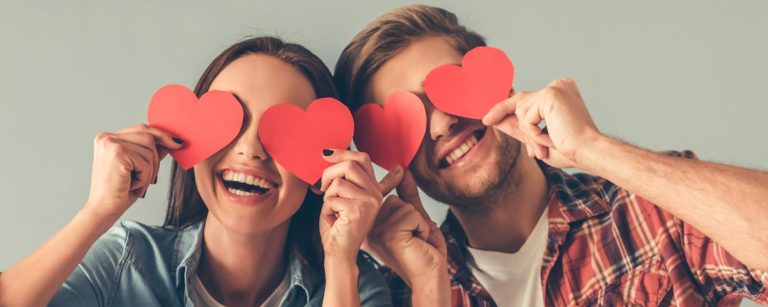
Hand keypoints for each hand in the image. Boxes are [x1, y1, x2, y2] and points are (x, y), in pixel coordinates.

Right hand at [85, 124, 181, 217]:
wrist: (103, 209)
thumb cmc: (120, 190)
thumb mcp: (138, 166)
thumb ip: (150, 151)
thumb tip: (171, 140)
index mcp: (108, 138)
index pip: (142, 129)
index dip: (161, 136)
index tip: (178, 143)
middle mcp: (107, 137)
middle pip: (148, 136)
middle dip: (156, 159)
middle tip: (149, 178)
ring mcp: (111, 144)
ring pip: (150, 151)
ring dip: (149, 171)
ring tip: (135, 183)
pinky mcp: (117, 154)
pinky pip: (146, 162)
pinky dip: (145, 177)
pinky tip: (131, 185)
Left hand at [318, 149, 384, 263]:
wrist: (340, 253)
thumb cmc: (337, 226)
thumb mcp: (341, 197)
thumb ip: (343, 178)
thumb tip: (328, 153)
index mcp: (373, 188)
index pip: (362, 158)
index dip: (342, 152)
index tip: (325, 154)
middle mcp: (375, 194)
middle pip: (350, 165)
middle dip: (328, 173)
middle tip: (321, 188)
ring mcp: (369, 202)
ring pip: (338, 182)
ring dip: (327, 196)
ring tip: (331, 209)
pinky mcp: (358, 211)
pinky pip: (332, 199)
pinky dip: (326, 209)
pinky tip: (333, 220)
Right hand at [364, 167, 447, 286]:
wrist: (431, 276)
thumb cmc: (424, 251)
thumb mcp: (415, 218)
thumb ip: (407, 194)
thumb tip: (404, 169)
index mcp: (370, 226)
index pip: (384, 198)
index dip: (400, 206)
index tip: (408, 230)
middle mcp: (368, 229)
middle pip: (394, 199)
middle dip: (412, 216)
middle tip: (414, 238)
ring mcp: (376, 231)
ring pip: (403, 205)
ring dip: (418, 222)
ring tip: (415, 240)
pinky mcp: (388, 233)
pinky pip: (411, 213)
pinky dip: (422, 226)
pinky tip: (417, 243)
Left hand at [482, 78, 602, 168]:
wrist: (587, 152)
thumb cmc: (569, 149)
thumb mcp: (536, 137)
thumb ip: (518, 126)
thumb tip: (494, 119)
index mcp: (560, 92)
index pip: (526, 98)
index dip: (505, 107)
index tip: (487, 115)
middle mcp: (559, 85)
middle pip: (520, 100)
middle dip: (502, 113)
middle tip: (486, 121)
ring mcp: (554, 88)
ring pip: (520, 111)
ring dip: (528, 134)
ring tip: (543, 147)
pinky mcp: (550, 95)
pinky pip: (526, 117)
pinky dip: (532, 133)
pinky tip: (548, 138)